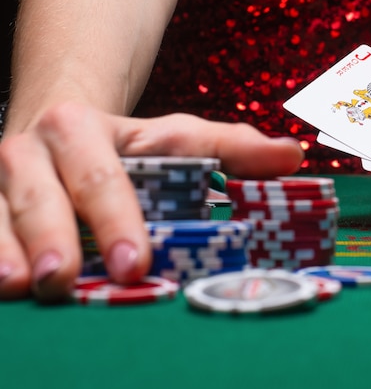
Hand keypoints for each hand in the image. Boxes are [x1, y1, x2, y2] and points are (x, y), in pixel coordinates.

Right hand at [0, 102, 303, 300]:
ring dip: (3, 251)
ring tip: (20, 288)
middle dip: (54, 237)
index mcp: (79, 127)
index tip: (136, 262)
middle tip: (66, 281)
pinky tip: (0, 288)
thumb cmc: (125, 144)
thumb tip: (295, 154)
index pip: (102, 175)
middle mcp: (28, 149)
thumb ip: (233, 148)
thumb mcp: (177, 139)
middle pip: (40, 195)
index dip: (116, 217)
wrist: (57, 128)